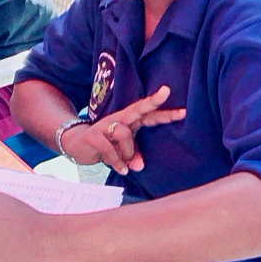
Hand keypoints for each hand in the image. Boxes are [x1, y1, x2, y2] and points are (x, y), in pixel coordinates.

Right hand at [62, 85, 185, 174]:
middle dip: (152, 101)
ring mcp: (105, 125)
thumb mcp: (124, 151)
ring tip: (125, 164)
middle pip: (138, 108)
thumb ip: (134, 156)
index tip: (184, 111)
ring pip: (124, 134)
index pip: (150, 115)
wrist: (76, 144)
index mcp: (131, 121)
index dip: (167, 113)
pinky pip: (110, 148)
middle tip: (166, 92)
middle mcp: (120, 119)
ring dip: (128, 153)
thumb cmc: (107, 145)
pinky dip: (117, 162)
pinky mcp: (93, 135)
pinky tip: (121, 169)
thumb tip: (138, 167)